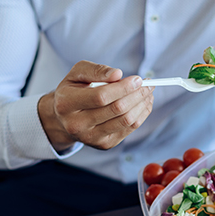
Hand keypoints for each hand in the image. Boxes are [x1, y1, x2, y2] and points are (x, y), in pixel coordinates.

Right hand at [37, 60, 153, 151]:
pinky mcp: (104, 144)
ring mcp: (91, 138)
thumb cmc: (73, 91)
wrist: (65, 118)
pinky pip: (129, 129)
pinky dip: (141, 114)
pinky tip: (144, 104)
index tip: (138, 79)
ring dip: (142, 105)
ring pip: (126, 121)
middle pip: (116, 110)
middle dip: (137, 95)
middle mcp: (77, 124)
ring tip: (148, 93)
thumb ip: (95, 70)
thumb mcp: (77, 74)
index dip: (123, 87)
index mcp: (66, 103)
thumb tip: (117, 74)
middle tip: (149, 84)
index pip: (101, 97)